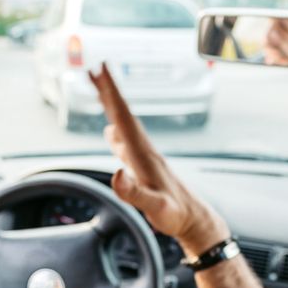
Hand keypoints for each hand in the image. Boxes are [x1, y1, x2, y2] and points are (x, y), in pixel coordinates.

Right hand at [88, 65, 228, 256]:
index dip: (111, 94)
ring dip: (111, 107)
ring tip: (100, 91)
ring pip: (123, 125)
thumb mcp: (155, 207)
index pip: (123, 117)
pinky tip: (111, 129)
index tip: (100, 71)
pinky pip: (125, 140)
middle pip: (122, 115)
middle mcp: (143, 150)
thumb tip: (115, 174)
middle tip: (94, 69)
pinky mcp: (144, 166)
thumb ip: (134, 192)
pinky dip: (115, 128)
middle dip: (108, 91)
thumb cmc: (174, 215)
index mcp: (143, 154)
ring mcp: (144, 157)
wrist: (193, 219)